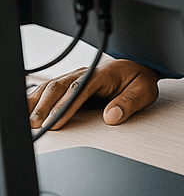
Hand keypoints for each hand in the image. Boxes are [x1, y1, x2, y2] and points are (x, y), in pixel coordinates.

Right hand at [26, 59, 159, 129]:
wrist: (138, 70)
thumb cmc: (139, 80)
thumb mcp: (144, 91)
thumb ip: (129, 103)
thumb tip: (112, 116)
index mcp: (104, 73)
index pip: (81, 88)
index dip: (66, 105)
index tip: (55, 121)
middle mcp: (87, 73)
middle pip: (60, 86)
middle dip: (45, 106)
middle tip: (36, 125)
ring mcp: (77, 77)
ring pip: (51, 86)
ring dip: (37, 102)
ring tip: (28, 121)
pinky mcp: (70, 84)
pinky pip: (50, 89)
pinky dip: (36, 99)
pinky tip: (28, 109)